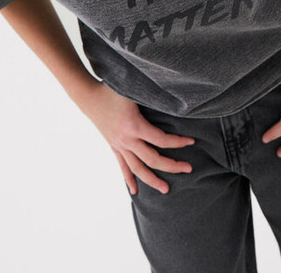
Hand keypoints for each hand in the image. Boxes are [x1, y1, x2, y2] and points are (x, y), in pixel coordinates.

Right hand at [78, 81, 194, 194]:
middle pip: (152, 159)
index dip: (178, 142)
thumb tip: (174, 96)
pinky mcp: (113, 146)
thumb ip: (152, 95)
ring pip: (137, 168)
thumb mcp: (133, 90)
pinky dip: (129, 179)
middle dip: (172, 166)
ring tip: (165, 189)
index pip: (161, 140)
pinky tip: (134, 191)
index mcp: (134, 125)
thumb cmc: (113, 89)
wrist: (88, 96)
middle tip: (188, 169)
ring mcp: (119, 145)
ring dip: (152, 180)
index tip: (192, 141)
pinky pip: (122, 166)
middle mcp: (127, 139)